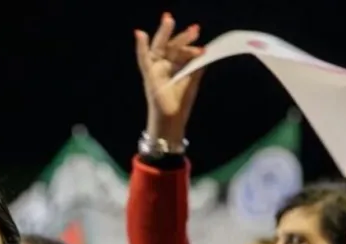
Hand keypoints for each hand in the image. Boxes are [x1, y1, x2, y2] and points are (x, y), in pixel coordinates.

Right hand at [136, 13, 204, 144]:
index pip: (180, 51)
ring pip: (159, 48)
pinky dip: (141, 47)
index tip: (200, 41)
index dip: (188, 44)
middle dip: (178, 35)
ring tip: (169, 20)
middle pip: (170, 46)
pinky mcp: (149, 76)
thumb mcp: (192, 80)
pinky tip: (140, 34)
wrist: (171, 120)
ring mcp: (155, 70)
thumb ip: (196, 64)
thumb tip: (205, 50)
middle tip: (192, 27)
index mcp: (174, 67)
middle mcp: (163, 66)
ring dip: (164, 34)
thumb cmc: (180, 104)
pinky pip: (143, 59)